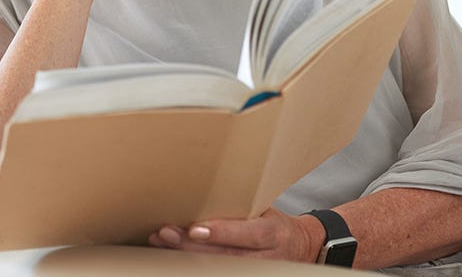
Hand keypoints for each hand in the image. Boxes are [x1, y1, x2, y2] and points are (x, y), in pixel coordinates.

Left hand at [147, 208, 322, 262]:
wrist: (300, 247)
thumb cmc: (274, 223)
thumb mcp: (265, 211)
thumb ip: (241, 209)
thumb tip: (203, 194)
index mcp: (273, 233)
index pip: (247, 236)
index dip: (221, 233)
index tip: (195, 228)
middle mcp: (267, 257)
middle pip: (226, 256)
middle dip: (192, 246)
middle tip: (166, 233)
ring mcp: (257, 271)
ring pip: (218, 268)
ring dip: (185, 256)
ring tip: (162, 243)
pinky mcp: (247, 276)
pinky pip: (218, 272)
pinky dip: (192, 264)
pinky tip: (173, 254)